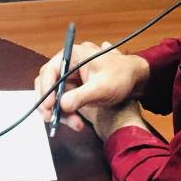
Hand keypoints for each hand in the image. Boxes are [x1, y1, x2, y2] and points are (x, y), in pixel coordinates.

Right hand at [34, 41, 149, 133]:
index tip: (49, 106)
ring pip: (53, 97)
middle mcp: (66, 66)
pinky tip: (77, 123)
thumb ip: (82, 95)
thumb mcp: (103, 87)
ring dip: (59, 113)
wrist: (134, 79)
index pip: (49, 71)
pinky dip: (66, 114)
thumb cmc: (121, 76)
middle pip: (47, 85)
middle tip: (52, 119)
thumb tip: (62, 105)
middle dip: (49, 104)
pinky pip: (61, 103)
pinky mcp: (71, 90)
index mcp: (72, 56)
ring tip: (76, 125)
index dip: (46, 89)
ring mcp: (68, 78)